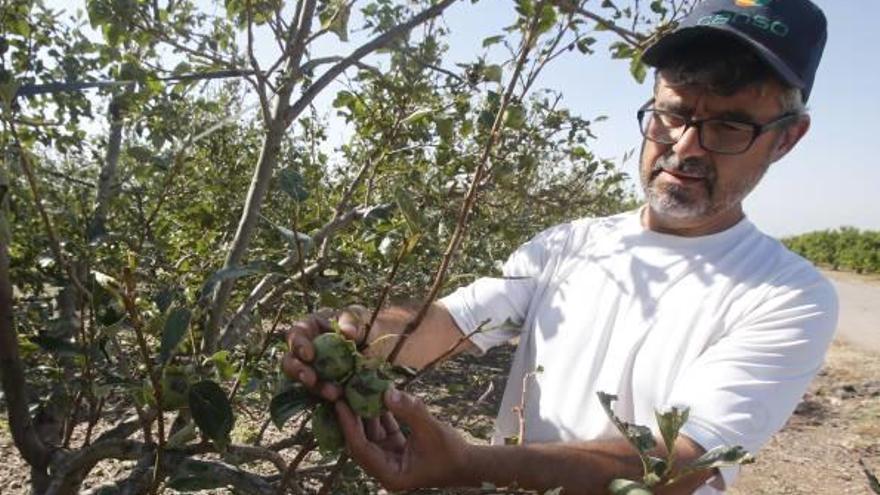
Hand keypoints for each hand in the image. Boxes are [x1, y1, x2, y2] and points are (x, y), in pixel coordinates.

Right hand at [281, 305, 368, 400]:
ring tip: (334, 394)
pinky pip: (322, 394)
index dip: (298, 345)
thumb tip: (347, 332)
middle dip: (298, 372)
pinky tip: (342, 401)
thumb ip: (353, 322)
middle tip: (311, 380)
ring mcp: (315, 370)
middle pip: (291, 361)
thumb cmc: (367, 325)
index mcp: (311, 327)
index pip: (296, 334)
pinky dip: (330, 397)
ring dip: (316, 388)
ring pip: (305, 381)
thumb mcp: (362, 318)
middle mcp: (307, 349)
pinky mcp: (325, 385)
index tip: (309, 355)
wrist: (381, 345)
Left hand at [336, 387, 471, 490]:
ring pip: (370, 434)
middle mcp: (385, 469)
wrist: (468, 464)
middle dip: (353, 417)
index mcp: (390, 474)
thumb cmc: (452, 453)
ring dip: (366, 413)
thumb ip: (410, 411)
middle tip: (343, 392)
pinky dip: (380, 413)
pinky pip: (383, 430)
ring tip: (357, 388)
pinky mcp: (396, 449)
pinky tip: (377, 393)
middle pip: (360, 441)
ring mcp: (390, 459)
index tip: (340, 403)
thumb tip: (388, 392)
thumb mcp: (431, 430)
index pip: (361, 449)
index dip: (349, 425)